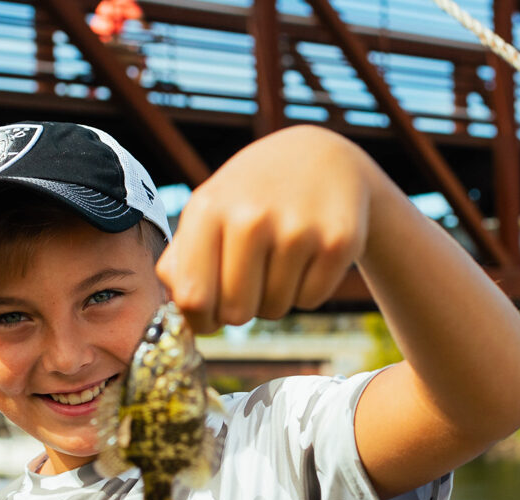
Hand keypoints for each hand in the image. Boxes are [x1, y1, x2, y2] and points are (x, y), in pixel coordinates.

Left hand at [156, 126, 380, 334]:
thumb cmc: (253, 194)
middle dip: (239, 309)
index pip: (193, 298)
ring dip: (273, 297)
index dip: (199, 320)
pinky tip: (306, 255)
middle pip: (235, 313)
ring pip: (274, 310)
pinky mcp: (338, 242)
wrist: (323, 158)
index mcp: (209, 209)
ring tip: (278, 258)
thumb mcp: (209, 209)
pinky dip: (305, 290)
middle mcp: (251, 217)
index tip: (208, 317)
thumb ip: (181, 261)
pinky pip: (309, 302)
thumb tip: (182, 310)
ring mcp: (298, 230)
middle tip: (248, 280)